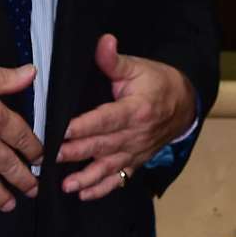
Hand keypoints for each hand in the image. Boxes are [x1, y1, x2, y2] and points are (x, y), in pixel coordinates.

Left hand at [57, 34, 195, 200]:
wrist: (185, 105)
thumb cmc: (157, 83)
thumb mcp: (138, 67)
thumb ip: (115, 60)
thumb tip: (103, 41)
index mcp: (135, 110)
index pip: (105, 120)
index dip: (82, 126)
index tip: (61, 130)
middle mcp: (135, 135)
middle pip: (101, 146)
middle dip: (75, 152)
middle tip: (50, 158)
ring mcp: (135, 152)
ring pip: (108, 167)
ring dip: (86, 178)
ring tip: (66, 186)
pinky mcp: (135, 162)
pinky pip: (119, 178)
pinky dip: (102, 189)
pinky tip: (84, 194)